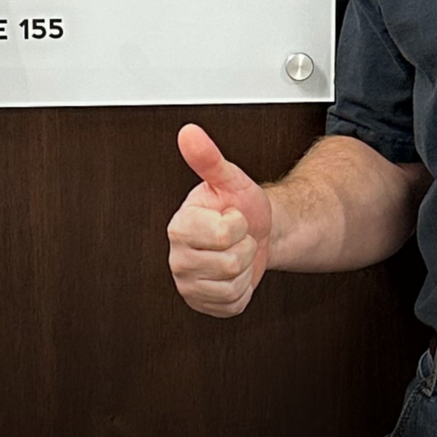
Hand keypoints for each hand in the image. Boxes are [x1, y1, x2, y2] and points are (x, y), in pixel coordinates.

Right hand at [168, 123, 274, 316]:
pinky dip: (242, 290)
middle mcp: (178, 256)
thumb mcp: (231, 180)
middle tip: (236, 236)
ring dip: (244, 268)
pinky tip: (234, 274)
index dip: (237, 224)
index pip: (221, 235)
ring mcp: (188, 283)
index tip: (231, 215)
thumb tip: (189, 133)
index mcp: (180, 225)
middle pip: (229, 263)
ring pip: (232, 285)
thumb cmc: (243, 207)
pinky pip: (232, 303)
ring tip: (235, 252)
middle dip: (244, 247)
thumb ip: (208, 158)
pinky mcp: (202, 303)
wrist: (258, 233)